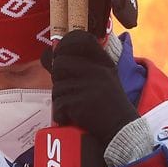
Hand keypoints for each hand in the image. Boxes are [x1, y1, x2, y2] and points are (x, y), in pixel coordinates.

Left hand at [41, 32, 139, 148]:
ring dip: (61, 99)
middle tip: (72, 91)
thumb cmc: (105, 102)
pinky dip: (63, 114)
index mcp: (102, 61)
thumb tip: (46, 54)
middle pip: (59, 64)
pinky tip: (75, 117)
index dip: (64, 45)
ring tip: (76, 105)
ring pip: (57, 86)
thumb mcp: (98, 77)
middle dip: (59, 79)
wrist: (121, 129)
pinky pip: (59, 104)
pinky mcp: (81, 103)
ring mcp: (89, 85)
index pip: (79, 38)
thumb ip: (75, 65)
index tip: (62, 56)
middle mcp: (97, 70)